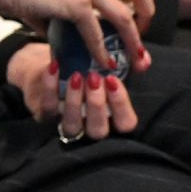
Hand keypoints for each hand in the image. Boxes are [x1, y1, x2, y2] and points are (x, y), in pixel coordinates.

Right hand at [0, 0, 150, 71]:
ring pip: (126, 13)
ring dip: (133, 38)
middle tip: (142, 32)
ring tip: (134, 56)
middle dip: (146, 12)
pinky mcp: (77, 2)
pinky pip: (99, 31)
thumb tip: (60, 32)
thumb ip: (59, 3)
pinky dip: (102, 50)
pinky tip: (104, 63)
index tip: (129, 13)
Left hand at [8, 49, 140, 140]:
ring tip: (77, 76)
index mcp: (112, 117)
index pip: (125, 124)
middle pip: (98, 131)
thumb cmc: (92, 68)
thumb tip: (144, 60)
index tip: (113, 80)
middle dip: (97, 105)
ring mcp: (67, 123)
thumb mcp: (110, 65)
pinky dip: (50, 86)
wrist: (58, 64)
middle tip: (95, 79)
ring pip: (71, 126)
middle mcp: (91, 126)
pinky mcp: (46, 115)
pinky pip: (48, 107)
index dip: (121, 106)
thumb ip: (132, 63)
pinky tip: (54, 67)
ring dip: (75, 101)